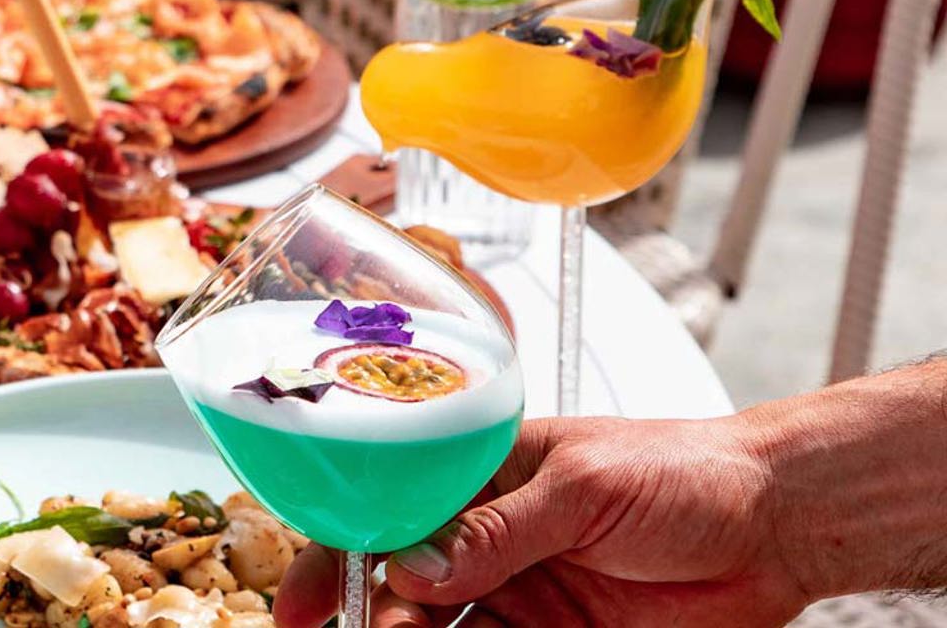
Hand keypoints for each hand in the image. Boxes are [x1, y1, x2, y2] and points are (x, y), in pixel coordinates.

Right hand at [272, 415, 814, 626]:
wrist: (781, 525)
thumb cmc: (691, 470)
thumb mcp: (587, 486)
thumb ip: (501, 528)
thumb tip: (418, 565)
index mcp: (481, 474)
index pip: (388, 509)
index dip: (336, 551)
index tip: (303, 599)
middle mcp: (489, 536)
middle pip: (400, 584)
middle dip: (370, 614)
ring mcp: (520, 593)